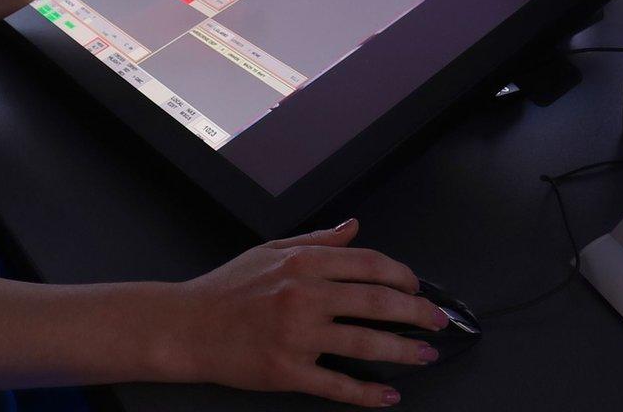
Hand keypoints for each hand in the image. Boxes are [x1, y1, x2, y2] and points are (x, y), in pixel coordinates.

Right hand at [153, 219, 446, 405]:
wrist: (185, 325)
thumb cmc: (226, 289)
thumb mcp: (272, 250)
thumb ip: (318, 239)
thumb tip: (354, 227)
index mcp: (303, 263)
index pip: (369, 264)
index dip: (402, 275)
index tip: (417, 286)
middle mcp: (304, 296)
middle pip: (377, 301)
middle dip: (417, 312)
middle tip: (438, 321)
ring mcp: (296, 336)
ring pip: (365, 343)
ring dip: (403, 350)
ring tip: (425, 355)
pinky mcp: (287, 371)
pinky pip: (336, 384)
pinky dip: (367, 393)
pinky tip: (387, 395)